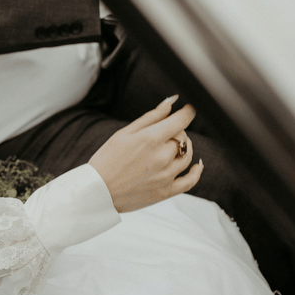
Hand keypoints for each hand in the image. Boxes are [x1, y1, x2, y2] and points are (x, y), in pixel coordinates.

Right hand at [88, 96, 203, 212]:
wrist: (97, 192)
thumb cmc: (106, 161)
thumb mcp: (124, 133)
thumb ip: (151, 117)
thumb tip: (171, 102)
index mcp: (150, 139)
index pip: (181, 120)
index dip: (188, 112)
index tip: (188, 109)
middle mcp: (161, 157)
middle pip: (182, 138)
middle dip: (176, 132)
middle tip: (164, 133)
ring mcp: (165, 176)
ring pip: (187, 156)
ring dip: (184, 148)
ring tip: (172, 147)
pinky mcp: (165, 192)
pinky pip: (190, 181)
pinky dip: (197, 172)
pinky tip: (196, 165)